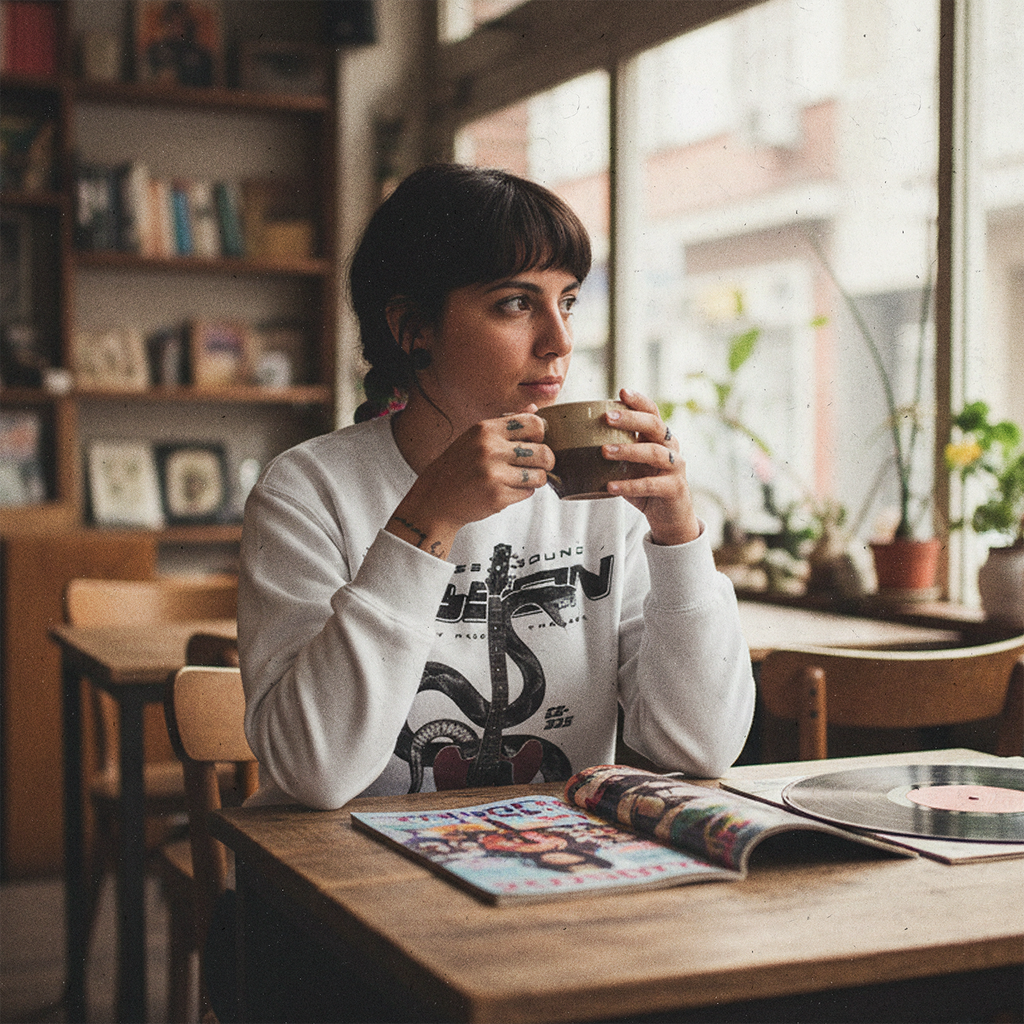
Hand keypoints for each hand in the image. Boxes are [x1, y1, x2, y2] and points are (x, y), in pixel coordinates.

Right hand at [386, 406, 552, 558]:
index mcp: (486, 429)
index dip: (541, 435)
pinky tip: (507, 489)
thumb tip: (536, 408)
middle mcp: (490, 449)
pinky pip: (528, 493)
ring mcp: (494, 474)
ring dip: (535, 479)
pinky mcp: (497, 496)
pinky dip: (522, 493)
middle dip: (546, 462)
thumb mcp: (475, 436)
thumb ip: (506, 424)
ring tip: (521, 479)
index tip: (535, 443)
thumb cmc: (458, 466)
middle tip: (538, 465)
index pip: (535, 424)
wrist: (436, 498)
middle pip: (543, 452)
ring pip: (539, 476)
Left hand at [603, 389, 700, 544]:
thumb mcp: (629, 466)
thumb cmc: (644, 487)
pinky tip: (610, 487)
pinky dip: (629, 485)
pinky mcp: (674, 489)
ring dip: (628, 450)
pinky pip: (650, 484)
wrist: (670, 517)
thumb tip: (571, 442)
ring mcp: (675, 467)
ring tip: (604, 451)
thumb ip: (613, 452)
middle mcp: (671, 448)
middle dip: (631, 419)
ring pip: (654, 453)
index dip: (638, 400)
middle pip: (654, 425)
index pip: (652, 412)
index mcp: (659, 437)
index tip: (621, 391)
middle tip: (607, 417)